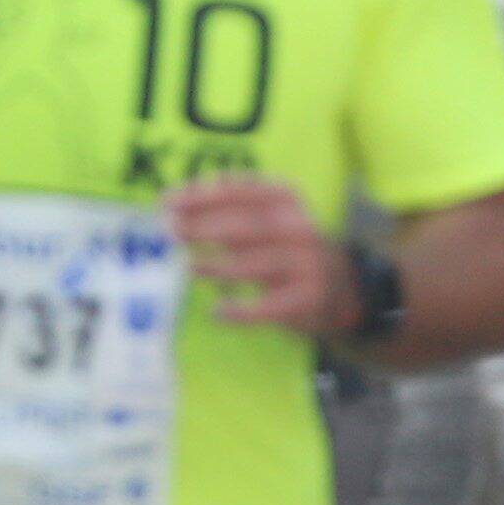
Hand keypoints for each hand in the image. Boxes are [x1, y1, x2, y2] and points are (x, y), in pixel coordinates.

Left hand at [165, 176, 358, 337]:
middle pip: (247, 225)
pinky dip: (242, 311)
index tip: (167, 202)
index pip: (240, 192)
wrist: (336, 285)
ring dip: (218, 266)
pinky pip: (270, 307)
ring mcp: (307, 264)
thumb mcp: (262, 215)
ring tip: (188, 267)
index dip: (202, 196)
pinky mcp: (307, 298)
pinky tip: (217, 312)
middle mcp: (299, 228)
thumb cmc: (281, 245)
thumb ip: (225, 204)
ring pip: (256, 265)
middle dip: (205, 226)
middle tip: (170, 231)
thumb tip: (182, 194)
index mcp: (286, 199)